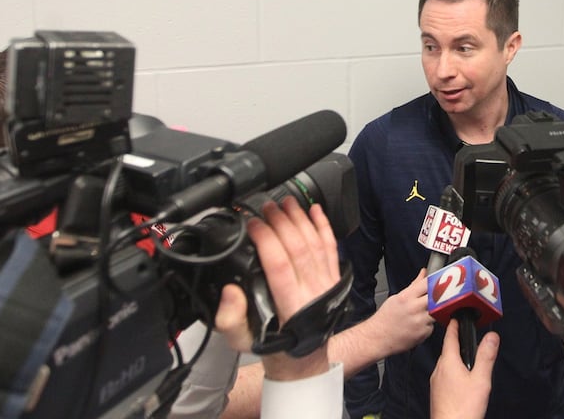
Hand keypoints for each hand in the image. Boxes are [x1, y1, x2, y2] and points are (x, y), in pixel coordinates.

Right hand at [215, 198, 339, 379]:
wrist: (304, 361)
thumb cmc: (275, 348)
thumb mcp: (242, 341)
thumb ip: (230, 318)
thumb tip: (229, 291)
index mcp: (290, 306)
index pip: (279, 264)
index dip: (267, 240)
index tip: (253, 224)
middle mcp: (312, 292)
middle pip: (299, 248)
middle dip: (282, 222)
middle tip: (266, 206)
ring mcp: (326, 284)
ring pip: (316, 244)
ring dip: (301, 219)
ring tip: (286, 202)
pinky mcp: (333, 279)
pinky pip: (331, 248)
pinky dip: (324, 227)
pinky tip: (316, 210)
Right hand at [370, 268, 435, 354]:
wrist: (377, 337)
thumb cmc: (385, 318)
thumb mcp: (397, 297)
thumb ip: (414, 286)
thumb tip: (423, 273)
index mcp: (407, 296)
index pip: (428, 283)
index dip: (437, 281)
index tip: (442, 281)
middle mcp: (415, 308)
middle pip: (437, 297)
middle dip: (440, 296)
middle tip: (440, 297)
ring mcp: (420, 321)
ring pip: (438, 311)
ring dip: (435, 311)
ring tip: (425, 313)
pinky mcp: (423, 333)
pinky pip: (432, 325)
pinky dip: (429, 324)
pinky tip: (419, 325)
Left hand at [430, 319, 498, 418]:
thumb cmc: (464, 408)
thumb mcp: (480, 380)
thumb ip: (486, 357)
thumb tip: (491, 336)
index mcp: (448, 362)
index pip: (449, 337)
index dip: (454, 326)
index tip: (456, 318)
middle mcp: (439, 370)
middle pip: (447, 351)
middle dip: (456, 343)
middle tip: (466, 336)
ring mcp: (436, 383)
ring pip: (446, 364)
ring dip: (455, 358)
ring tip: (468, 359)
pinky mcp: (437, 394)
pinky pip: (445, 376)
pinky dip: (453, 372)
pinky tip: (463, 381)